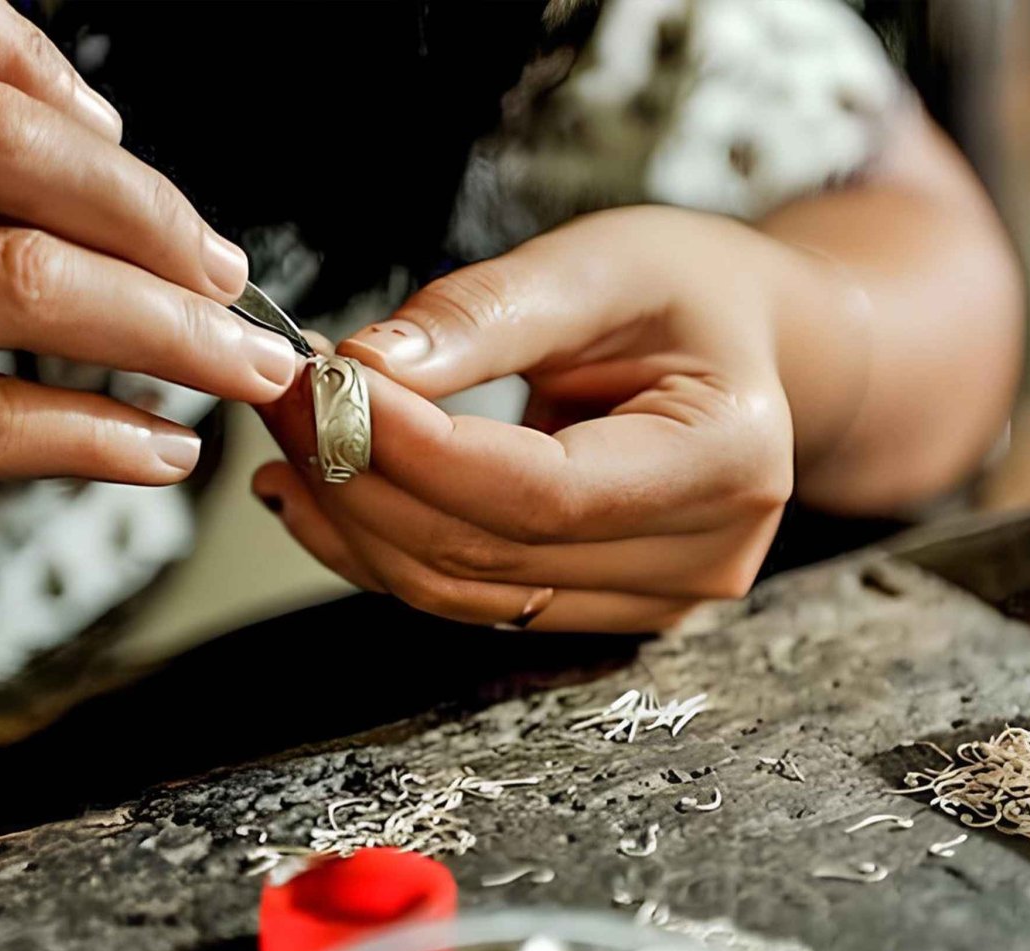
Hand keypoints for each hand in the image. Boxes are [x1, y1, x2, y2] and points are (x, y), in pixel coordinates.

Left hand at [254, 207, 797, 632]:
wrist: (747, 349)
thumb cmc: (688, 292)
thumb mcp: (602, 264)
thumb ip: (489, 313)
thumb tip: (368, 365)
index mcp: (727, 461)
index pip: (543, 492)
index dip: (418, 451)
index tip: (321, 386)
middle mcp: (702, 557)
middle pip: (491, 553)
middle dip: (362, 477)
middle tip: (282, 394)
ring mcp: (654, 601)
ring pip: (463, 592)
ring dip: (355, 522)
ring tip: (290, 436)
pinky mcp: (600, 607)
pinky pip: (468, 598)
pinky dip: (382, 550)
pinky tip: (322, 491)